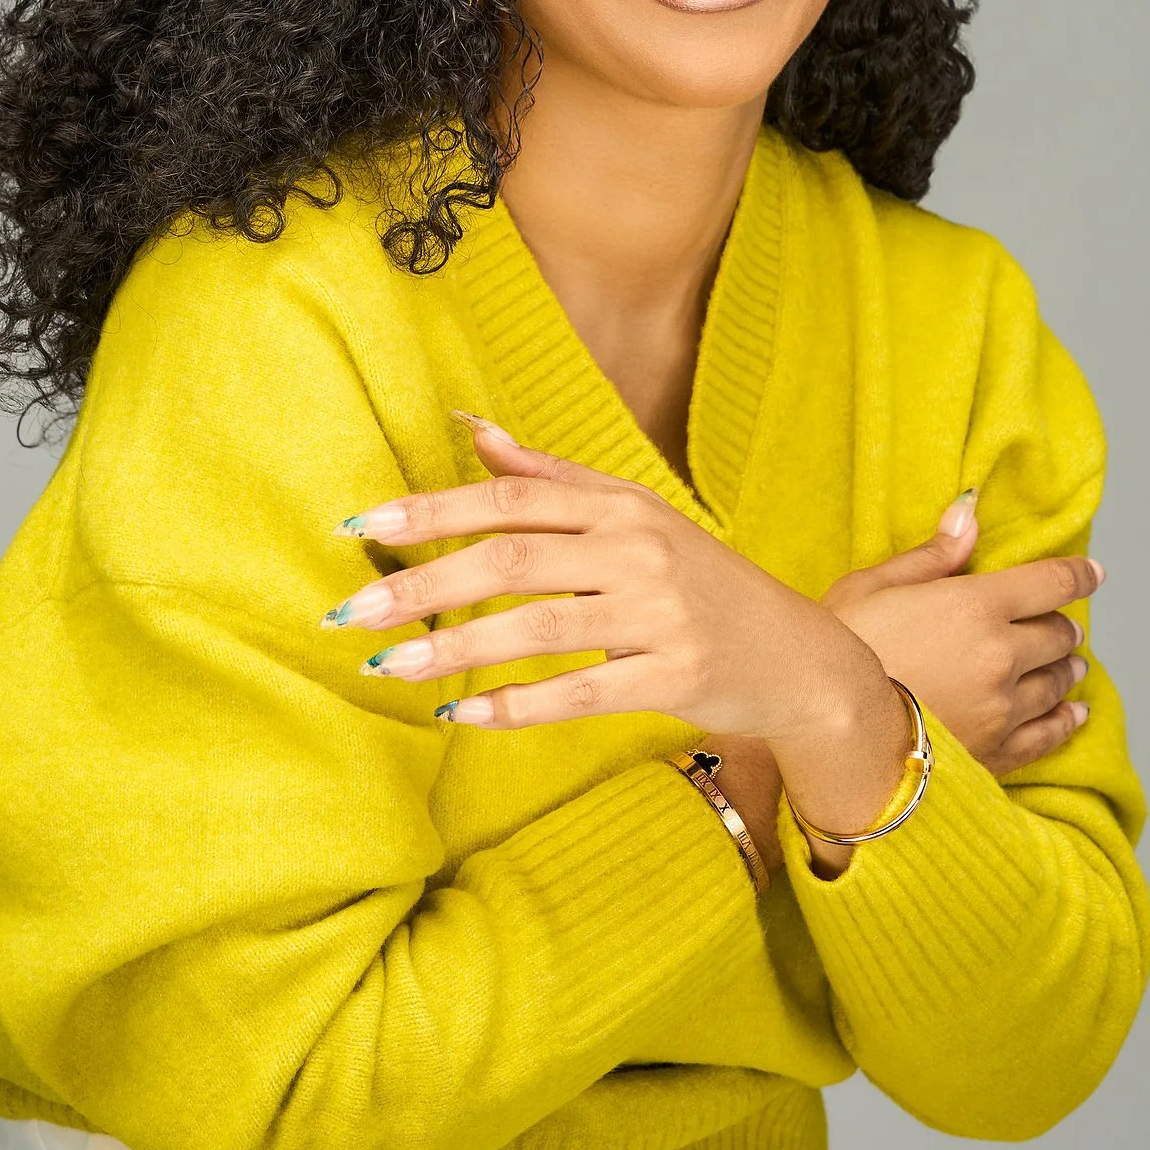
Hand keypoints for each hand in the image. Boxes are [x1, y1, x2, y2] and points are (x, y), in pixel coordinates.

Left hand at [323, 418, 909, 864]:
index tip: (361, 526)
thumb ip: (554, 479)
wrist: (798, 654)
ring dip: (455, 647)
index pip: (510, 497)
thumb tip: (476, 432)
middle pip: (512, 556)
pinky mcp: (676, 675)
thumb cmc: (699, 582)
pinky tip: (464, 716)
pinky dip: (519, 705)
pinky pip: (583, 691)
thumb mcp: (635, 517)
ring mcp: (660, 613)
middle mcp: (637, 549)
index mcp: (619, 505)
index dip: (432, 509)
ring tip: (388, 668)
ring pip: (539, 625)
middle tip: (351, 612)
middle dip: (423, 583)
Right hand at [823, 489, 1100, 775]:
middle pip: (1056, 635)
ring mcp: (1003, 708)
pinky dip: (1065, 721)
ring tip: (1070, 665)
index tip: (1093, 573)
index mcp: (977, 605)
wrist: (831, 728)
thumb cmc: (841, 647)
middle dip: (1060, 626)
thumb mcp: (875, 586)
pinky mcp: (996, 752)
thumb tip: (968, 515)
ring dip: (1066, 669)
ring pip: (1056, 683)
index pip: (1050, 583)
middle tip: (1061, 626)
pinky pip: (1047, 735)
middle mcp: (1002, 655)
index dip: (1078, 575)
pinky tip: (1073, 715)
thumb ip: (932, 556)